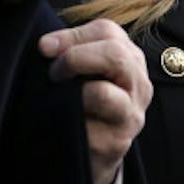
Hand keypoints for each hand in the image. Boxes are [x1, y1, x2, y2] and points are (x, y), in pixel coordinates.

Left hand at [38, 20, 151, 183]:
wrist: (93, 153)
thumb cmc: (83, 101)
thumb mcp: (85, 69)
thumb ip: (73, 49)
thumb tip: (46, 45)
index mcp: (131, 58)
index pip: (107, 31)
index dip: (72, 35)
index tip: (44, 47)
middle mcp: (138, 84)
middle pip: (115, 55)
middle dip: (74, 58)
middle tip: (53, 73)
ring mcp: (131, 115)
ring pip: (103, 93)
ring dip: (72, 92)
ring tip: (57, 96)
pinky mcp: (117, 143)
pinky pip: (88, 127)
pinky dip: (69, 121)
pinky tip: (61, 120)